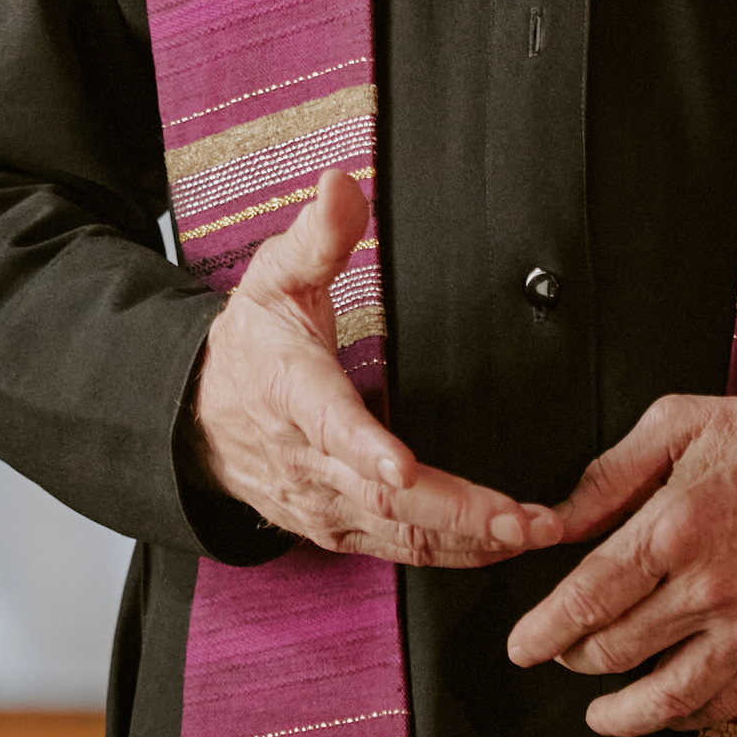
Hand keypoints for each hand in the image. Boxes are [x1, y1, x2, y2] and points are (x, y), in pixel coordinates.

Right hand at [191, 172, 560, 568]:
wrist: (197, 420)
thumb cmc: (248, 346)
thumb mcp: (273, 278)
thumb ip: (316, 235)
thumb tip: (341, 182)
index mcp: (290, 392)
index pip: (327, 423)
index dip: (365, 447)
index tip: (402, 463)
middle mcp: (308, 461)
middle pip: (385, 497)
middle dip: (460, 512)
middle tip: (527, 519)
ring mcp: (325, 505)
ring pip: (402, 535)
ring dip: (473, 540)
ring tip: (539, 533)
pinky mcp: (342, 532)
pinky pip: (404, 550)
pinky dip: (459, 554)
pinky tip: (508, 546)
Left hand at [504, 394, 736, 734]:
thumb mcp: (675, 426)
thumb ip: (607, 478)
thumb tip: (552, 522)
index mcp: (673, 528)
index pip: (587, 598)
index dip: (544, 630)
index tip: (520, 647)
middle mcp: (709, 588)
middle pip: (616, 649)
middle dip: (574, 658)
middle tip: (558, 653)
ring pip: (667, 694)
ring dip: (622, 712)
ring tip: (598, 714)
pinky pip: (725, 703)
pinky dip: (687, 716)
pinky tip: (666, 710)